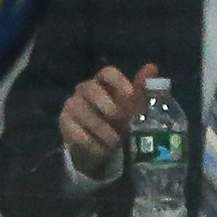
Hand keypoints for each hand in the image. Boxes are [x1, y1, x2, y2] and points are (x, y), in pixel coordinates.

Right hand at [58, 62, 156, 177]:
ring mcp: (72, 106)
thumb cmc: (118, 118)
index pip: (107, 73)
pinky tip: (102, 149)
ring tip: (115, 141)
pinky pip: (74, 130)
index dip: (118, 82)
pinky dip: (90, 141)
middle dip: (105, 103)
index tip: (130, 94)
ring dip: (99, 126)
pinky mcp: (64, 123)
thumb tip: (152, 67)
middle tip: (120, 117)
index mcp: (103, 82)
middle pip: (90, 88)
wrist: (99, 142)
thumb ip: (141, 89)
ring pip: (81, 110)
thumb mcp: (132, 106)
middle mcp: (84, 90)